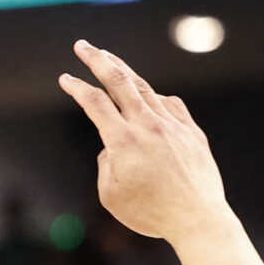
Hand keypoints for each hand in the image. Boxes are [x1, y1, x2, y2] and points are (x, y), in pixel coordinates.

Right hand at [58, 41, 231, 242]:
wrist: (198, 219)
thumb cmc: (151, 214)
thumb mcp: (111, 196)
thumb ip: (105, 163)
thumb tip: (112, 144)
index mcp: (124, 142)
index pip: (95, 103)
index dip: (77, 87)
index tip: (65, 78)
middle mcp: (148, 126)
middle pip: (118, 80)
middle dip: (97, 59)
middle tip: (82, 45)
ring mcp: (173, 125)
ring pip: (144, 88)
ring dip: (123, 70)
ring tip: (110, 59)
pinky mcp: (191, 131)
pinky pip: (169, 104)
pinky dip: (154, 97)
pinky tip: (147, 98)